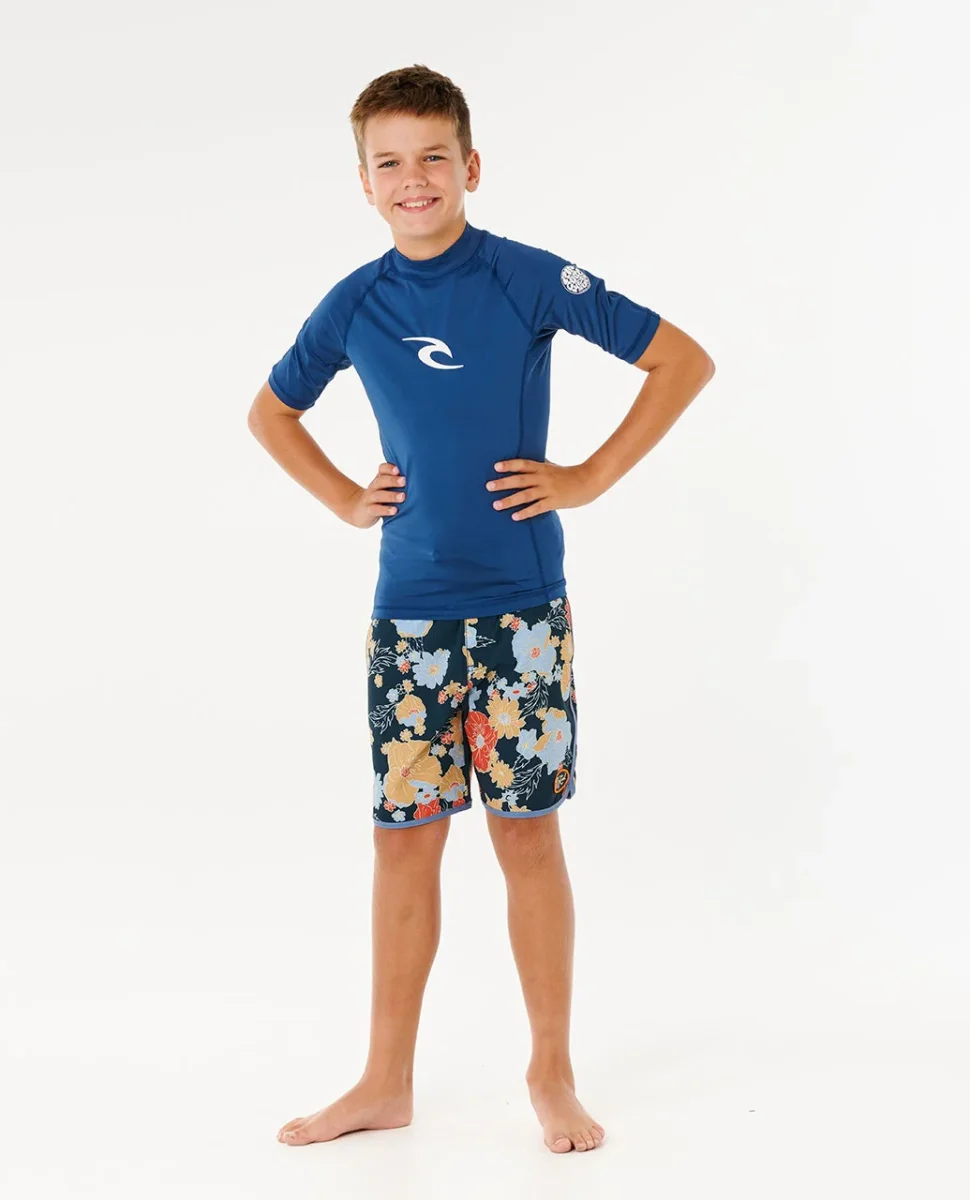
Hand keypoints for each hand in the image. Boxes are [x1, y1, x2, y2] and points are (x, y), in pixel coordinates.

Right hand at [338, 462, 405, 528]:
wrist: (358, 511)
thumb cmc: (379, 498)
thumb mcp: (385, 488)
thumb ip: (397, 482)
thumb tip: (419, 478)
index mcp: (380, 479)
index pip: (382, 469)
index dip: (389, 468)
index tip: (398, 469)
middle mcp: (374, 487)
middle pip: (381, 481)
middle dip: (392, 480)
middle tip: (404, 481)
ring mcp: (370, 499)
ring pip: (379, 495)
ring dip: (391, 496)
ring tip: (403, 497)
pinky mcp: (368, 510)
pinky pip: (376, 509)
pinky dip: (385, 510)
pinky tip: (394, 511)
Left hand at [485, 458, 600, 520]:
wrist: (589, 482)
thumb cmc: (569, 474)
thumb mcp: (553, 467)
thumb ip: (540, 465)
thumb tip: (525, 463)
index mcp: (542, 468)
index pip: (523, 464)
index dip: (509, 464)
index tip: (495, 466)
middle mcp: (543, 478)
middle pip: (520, 480)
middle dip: (503, 483)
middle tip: (488, 486)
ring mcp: (548, 490)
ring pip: (526, 495)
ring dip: (509, 500)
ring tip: (495, 505)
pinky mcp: (554, 502)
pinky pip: (537, 508)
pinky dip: (525, 512)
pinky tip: (514, 517)